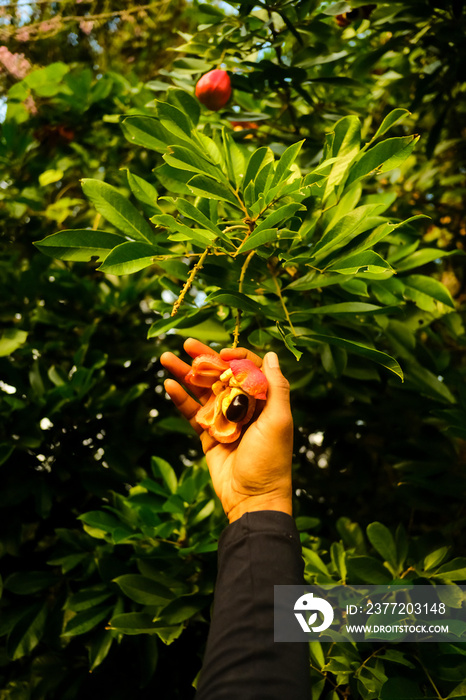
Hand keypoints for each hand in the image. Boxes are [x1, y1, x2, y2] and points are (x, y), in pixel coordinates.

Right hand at [160, 339, 292, 522]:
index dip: (235, 357)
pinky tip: (168, 384)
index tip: (222, 354)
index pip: (249, 369)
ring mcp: (224, 419)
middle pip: (222, 376)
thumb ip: (276, 387)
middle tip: (185, 343)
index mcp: (264, 401)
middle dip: (204, 359)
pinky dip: (180, 399)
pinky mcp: (208, 434)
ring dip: (185, 374)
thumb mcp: (279, 421)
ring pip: (203, 391)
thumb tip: (271, 355)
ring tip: (166, 358)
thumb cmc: (270, 460)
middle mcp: (244, 406)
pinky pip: (192, 412)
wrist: (252, 499)